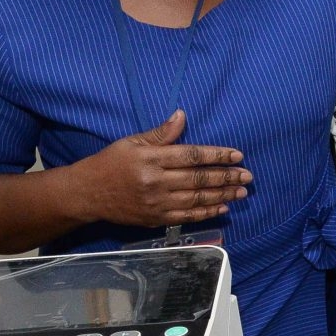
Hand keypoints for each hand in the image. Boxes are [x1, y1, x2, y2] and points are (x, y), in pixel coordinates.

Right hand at [69, 111, 250, 228]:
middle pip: (199, 179)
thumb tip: (182, 116)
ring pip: (197, 199)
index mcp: (151, 159)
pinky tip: (223, 208)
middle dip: (227, 177)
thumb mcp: (132, 142)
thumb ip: (161, 133)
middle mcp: (156, 182)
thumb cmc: (111, 163)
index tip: (237, 155)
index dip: (217, 155)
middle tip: (247, 176)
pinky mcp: (155, 219)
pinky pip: (187, 217)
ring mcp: (157, 203)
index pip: (192, 156)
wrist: (87, 194)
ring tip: (242, 192)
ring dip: (223, 196)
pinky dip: (207, 213)